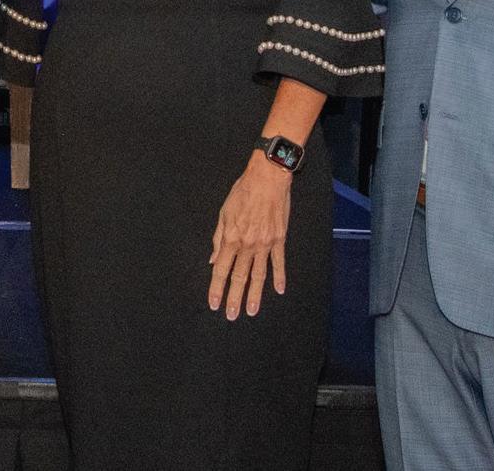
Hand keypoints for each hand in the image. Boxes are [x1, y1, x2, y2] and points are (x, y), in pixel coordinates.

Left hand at [208, 152, 292, 318]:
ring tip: (251, 311)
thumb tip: (214, 259)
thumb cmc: (243, 191)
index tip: (214, 303)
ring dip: (255, 295)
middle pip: (240, 277)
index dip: (217, 288)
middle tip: (231, 315)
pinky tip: (279, 290)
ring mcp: (265, 243)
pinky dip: (279, 277)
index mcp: (232, 237)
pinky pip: (279, 262)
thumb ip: (219, 238)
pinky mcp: (279, 239)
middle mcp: (248, 244)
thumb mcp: (224, 212)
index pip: (222, 269)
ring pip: (259, 275)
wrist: (267, 178)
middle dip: (234, 298)